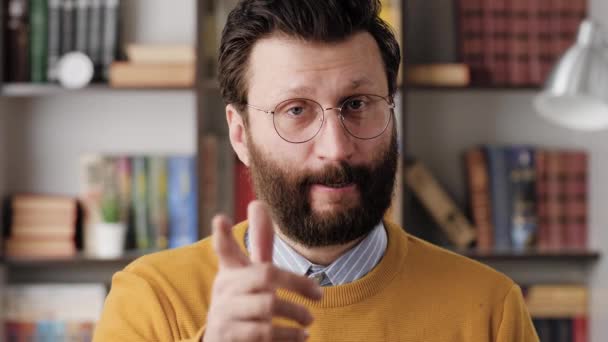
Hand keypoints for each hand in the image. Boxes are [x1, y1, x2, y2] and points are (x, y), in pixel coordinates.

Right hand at [204, 201, 321, 341]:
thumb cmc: (243, 301)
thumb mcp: (251, 272)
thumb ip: (259, 244)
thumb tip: (257, 203)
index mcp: (231, 271)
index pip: (224, 249)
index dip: (222, 235)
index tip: (220, 218)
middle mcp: (224, 289)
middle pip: (265, 275)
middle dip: (297, 283)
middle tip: (320, 295)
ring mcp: (225, 314)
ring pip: (268, 306)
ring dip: (296, 313)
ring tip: (310, 320)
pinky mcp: (231, 337)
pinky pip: (265, 333)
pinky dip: (288, 336)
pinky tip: (301, 337)